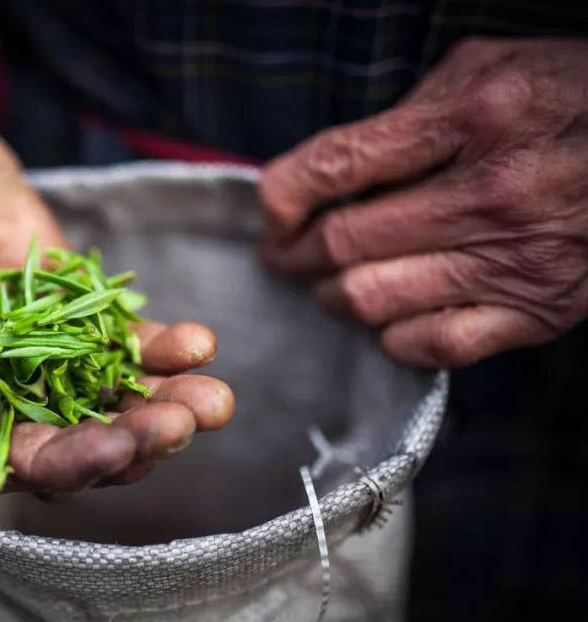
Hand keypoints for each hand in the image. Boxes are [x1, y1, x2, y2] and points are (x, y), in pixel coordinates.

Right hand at [0, 54, 232, 493]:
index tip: (117, 448)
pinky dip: (156, 348)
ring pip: (101, 397)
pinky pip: (115, 337)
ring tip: (214, 399)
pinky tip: (197, 345)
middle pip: (63, 439)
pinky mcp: (63, 303)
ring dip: (158, 404)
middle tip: (180, 425)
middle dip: (126, 440)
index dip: (60, 462)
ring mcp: (27, 346)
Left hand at [260, 38, 587, 367]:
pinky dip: (390, 335)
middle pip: (343, 242)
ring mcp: (514, 260)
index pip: (337, 165)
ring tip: (327, 284)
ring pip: (372, 299)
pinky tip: (387, 315)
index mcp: (475, 116)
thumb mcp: (492, 70)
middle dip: (292, 254)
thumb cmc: (576, 101)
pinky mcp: (537, 312)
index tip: (271, 210)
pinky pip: (430, 344)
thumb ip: (412, 113)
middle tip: (283, 255)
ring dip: (332, 296)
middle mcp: (490, 193)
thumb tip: (334, 167)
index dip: (282, 196)